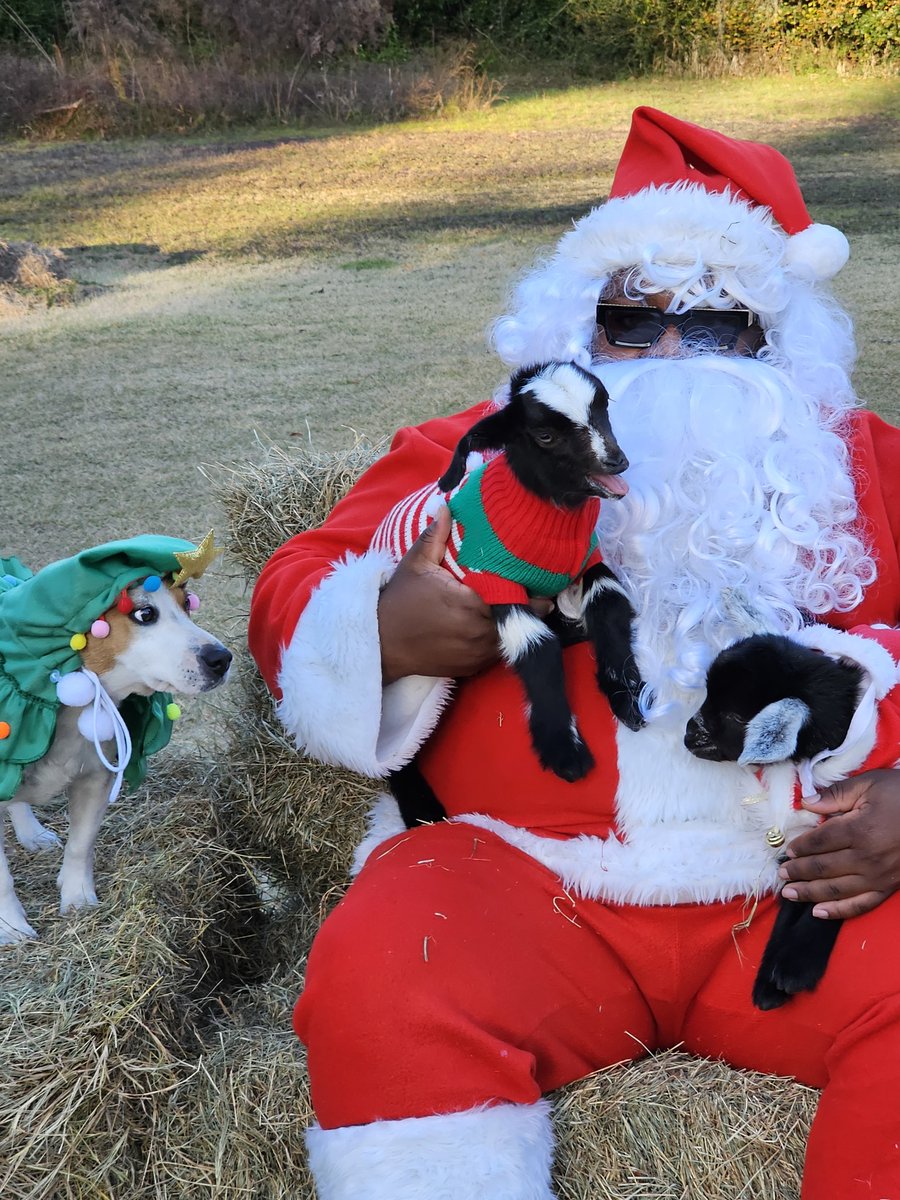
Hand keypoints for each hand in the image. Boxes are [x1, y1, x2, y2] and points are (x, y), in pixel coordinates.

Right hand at [378, 506, 552, 682]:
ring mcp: (477, 653)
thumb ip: (434, 536)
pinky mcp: (474, 666)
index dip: (529, 587)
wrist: (383, 644)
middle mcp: (478, 631)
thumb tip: (445, 505)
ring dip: (519, 624)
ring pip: (513, 637)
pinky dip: (503, 639)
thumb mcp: (415, 564)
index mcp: (469, 603)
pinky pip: (499, 652)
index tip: (538, 576)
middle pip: (519, 617)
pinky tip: (503, 625)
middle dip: (529, 604)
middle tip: (540, 589)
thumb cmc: (400, 602)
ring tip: (527, 606)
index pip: (513, 595)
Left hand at [778, 770, 899, 919]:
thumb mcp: (870, 784)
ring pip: (836, 889)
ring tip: (789, 894)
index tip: (786, 849)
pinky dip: (838, 911)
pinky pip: (861, 904)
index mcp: (859, 829)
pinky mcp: (889, 887)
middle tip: (781, 874)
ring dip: (810, 893)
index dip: (800, 847)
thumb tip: (805, 802)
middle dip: (798, 872)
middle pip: (824, 868)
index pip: (820, 842)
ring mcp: (879, 876)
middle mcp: (866, 857)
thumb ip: (835, 794)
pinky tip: (819, 913)